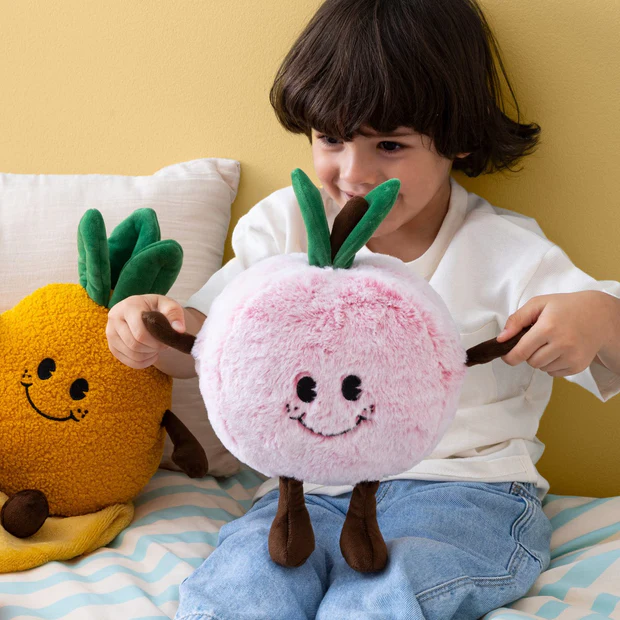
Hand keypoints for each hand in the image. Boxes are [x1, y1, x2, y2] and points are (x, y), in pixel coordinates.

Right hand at [106, 294, 185, 368]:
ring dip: (148, 356)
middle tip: (162, 345)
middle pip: (135, 345)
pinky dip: (142, 362)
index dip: (156, 342)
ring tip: (156, 348)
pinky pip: (127, 362)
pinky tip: (150, 354)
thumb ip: (175, 315)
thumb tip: (179, 330)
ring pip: (131, 354)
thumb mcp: (168, 305)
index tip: (165, 340)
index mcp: (129, 306)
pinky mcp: (112, 346)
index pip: (140, 333)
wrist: (144, 311)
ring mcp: (110, 333)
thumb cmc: (157, 308)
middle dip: (153, 348)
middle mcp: (114, 318)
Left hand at [496, 291, 610, 376]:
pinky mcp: (578, 366)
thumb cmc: (565, 308)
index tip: (506, 355)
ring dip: (540, 359)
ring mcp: (572, 357)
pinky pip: (554, 373)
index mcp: (548, 327)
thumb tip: (501, 339)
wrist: (599, 315)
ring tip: (550, 343)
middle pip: (531, 362)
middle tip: (536, 340)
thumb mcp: (538, 304)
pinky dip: (551, 364)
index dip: (509, 356)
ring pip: (542, 368)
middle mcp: (562, 344)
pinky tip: (559, 350)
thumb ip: (516, 319)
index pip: (521, 352)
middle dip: (528, 354)